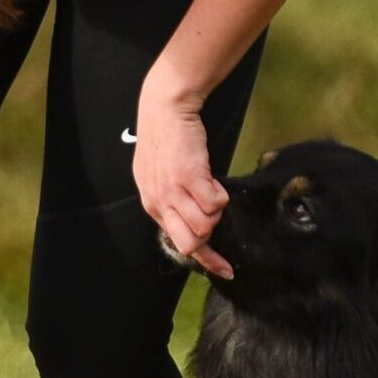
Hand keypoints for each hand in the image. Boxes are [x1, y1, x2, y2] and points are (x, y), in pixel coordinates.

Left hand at [131, 91, 232, 280]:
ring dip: (216, 209)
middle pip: (191, 244)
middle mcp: (159, 202)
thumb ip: (170, 200)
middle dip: (209, 234)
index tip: (225, 269)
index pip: (178, 245)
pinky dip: (221, 194)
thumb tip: (191, 221)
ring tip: (209, 185)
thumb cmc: (165, 139)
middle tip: (213, 210)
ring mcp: (173, 191)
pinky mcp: (190, 177)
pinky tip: (212, 177)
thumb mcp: (158, 175)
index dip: (205, 259)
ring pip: (206, 225)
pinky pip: (216, 203)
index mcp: (152, 205)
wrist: (165, 107)